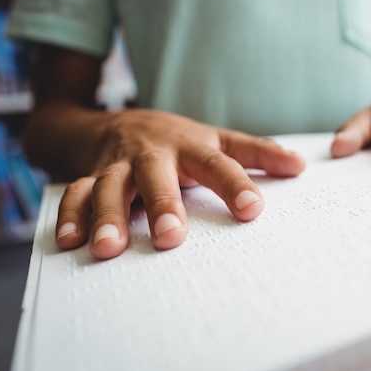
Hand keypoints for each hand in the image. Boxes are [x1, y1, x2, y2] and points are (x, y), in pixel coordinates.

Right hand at [55, 109, 305, 258]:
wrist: (118, 122)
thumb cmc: (177, 139)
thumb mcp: (217, 140)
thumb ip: (256, 154)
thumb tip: (300, 166)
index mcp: (191, 147)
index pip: (218, 165)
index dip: (235, 186)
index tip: (251, 211)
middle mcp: (153, 155)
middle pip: (156, 175)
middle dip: (161, 205)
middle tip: (170, 238)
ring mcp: (119, 165)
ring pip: (110, 186)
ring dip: (106, 215)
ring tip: (108, 248)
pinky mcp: (91, 175)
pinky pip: (77, 193)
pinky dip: (71, 215)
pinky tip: (71, 242)